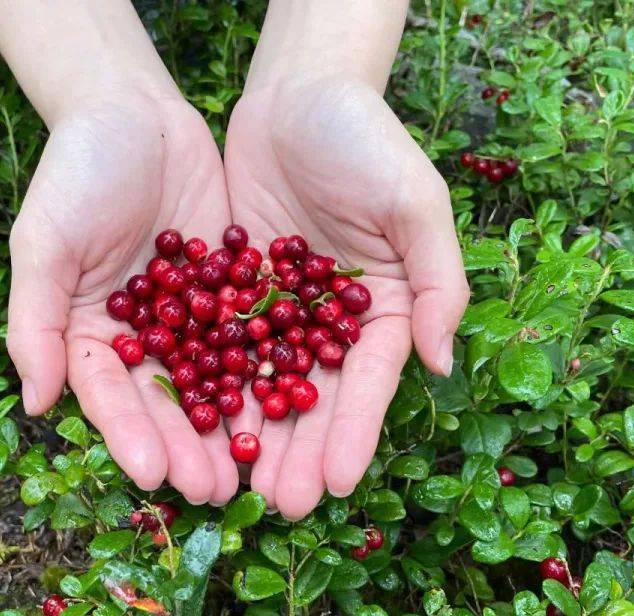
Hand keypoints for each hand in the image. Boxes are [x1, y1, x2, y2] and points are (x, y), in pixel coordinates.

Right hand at [8, 92, 238, 504]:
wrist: (135, 110)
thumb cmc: (75, 171)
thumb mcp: (44, 242)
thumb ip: (35, 322)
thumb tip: (35, 404)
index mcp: (89, 335)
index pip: (110, 398)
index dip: (131, 438)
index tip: (156, 476)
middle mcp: (142, 339)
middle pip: (166, 405)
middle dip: (191, 449)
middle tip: (218, 492)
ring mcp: (191, 320)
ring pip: (215, 383)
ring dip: (235, 428)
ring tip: (259, 471)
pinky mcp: (233, 294)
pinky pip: (254, 339)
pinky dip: (271, 371)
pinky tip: (294, 405)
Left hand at [224, 77, 468, 518]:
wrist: (295, 94)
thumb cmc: (367, 139)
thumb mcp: (415, 201)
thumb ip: (438, 280)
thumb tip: (441, 364)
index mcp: (384, 312)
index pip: (368, 384)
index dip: (353, 434)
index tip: (337, 485)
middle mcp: (330, 325)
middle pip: (312, 400)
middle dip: (297, 452)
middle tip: (278, 504)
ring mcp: (278, 314)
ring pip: (260, 385)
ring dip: (249, 436)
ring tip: (232, 485)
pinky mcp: (231, 296)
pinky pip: (215, 347)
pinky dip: (205, 386)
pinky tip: (192, 426)